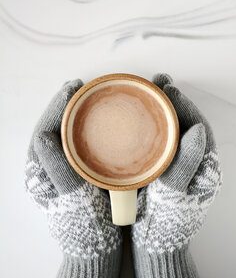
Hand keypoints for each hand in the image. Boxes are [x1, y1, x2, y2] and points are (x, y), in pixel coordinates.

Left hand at [25, 80, 121, 277]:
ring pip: (64, 134)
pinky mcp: (74, 171)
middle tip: (79, 87)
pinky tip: (93, 120)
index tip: (72, 88)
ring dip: (73, 114)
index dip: (57, 106)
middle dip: (64, 105)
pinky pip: (75, 143)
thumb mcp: (71, 199)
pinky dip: (83, 128)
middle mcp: (46, 167)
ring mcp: (60, 168)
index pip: (44, 129)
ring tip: (85, 97)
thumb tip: (43, 137)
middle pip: (52, 127)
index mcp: (39, 172)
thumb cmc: (84, 227)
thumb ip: (57, 170)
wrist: (97, 248)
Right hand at [131, 73, 221, 277]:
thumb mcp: (175, 195)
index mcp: (203, 165)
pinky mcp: (164, 167)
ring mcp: (178, 163)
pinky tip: (140, 119)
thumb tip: (198, 130)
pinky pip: (160, 140)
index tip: (168, 87)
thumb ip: (186, 164)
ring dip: (161, 110)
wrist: (154, 244)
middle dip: (172, 101)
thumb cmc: (166, 224)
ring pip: (172, 129)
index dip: (182, 104)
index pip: (196, 125)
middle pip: (184, 122)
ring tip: (149, 94)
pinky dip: (152, 125)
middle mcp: (193, 160)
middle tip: (158, 82)